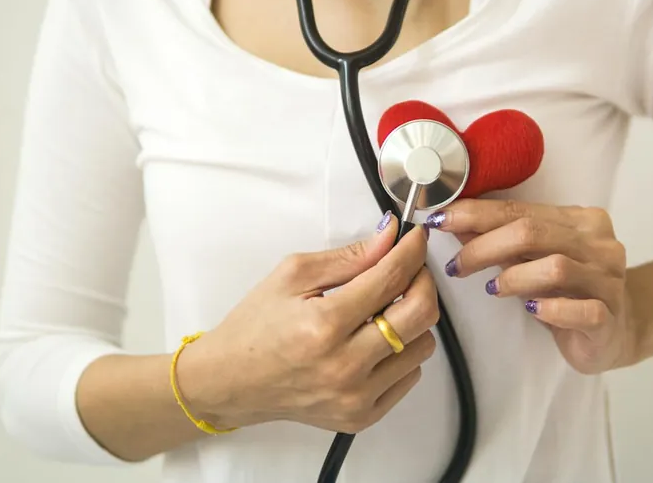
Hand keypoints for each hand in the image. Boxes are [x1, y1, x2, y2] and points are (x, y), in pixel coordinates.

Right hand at [177, 214, 438, 432]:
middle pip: (421, 314)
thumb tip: (390, 237)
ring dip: (412, 319)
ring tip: (384, 309)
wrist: (230, 381)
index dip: (411, 251)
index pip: (391, 278)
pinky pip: (410, 377)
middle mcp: (345, 365)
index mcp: (325, 324)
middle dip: (423, 281)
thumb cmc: (256, 326)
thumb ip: (348, 257)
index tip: (416, 238)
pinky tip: (374, 342)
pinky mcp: (362, 415)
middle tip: (409, 269)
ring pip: (422, 346)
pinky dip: (402, 352)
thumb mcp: (292, 275)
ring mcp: (356, 395)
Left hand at [428, 200, 632, 374]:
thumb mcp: (534, 260)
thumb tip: (454, 222)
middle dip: (485, 246)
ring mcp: (609, 281)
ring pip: (556, 268)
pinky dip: (551, 309)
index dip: (477, 214)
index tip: (441, 220)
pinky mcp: (610, 318)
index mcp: (581, 220)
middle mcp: (599, 244)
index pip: (521, 210)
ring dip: (514, 277)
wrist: (615, 331)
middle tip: (458, 264)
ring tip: (493, 288)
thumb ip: (502, 240)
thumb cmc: (569, 291)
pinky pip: (582, 310)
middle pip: (534, 233)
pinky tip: (532, 310)